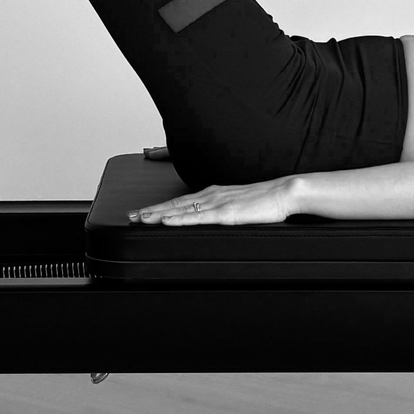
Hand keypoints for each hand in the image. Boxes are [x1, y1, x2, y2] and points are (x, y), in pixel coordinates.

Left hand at [129, 177, 300, 226]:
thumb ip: (223, 210)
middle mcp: (210, 195)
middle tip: (130, 216)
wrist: (283, 192)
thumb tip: (212, 218)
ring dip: (158, 214)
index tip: (142, 212)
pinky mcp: (225, 213)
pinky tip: (166, 221)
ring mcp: (216, 203)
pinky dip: (179, 219)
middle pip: (174, 204)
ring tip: (140, 218)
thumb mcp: (239, 204)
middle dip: (150, 210)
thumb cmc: (265, 200)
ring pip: (181, 210)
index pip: (180, 202)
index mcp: (212, 194)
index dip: (159, 207)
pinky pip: (197, 218)